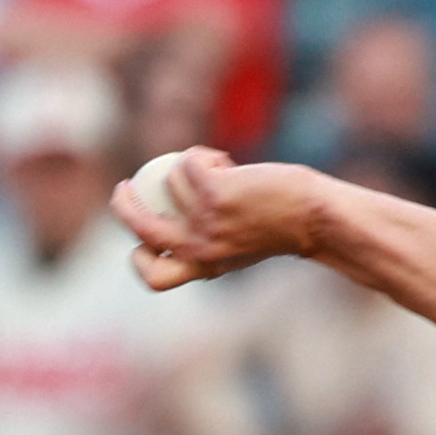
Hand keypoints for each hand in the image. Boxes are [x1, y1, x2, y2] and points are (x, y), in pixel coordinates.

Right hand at [111, 147, 326, 290]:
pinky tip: (229, 163)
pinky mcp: (214, 194)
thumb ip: (209, 238)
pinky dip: (203, 156)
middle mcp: (200, 250)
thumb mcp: (238, 242)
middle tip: (125, 187)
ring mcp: (206, 222)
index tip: (141, 239)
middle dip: (122, 206)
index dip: (139, 259)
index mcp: (204, 267)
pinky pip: (187, 162)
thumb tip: (174, 217)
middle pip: (140, 233)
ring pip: (168, 183)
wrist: (313, 217)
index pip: (155, 278)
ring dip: (188, 167)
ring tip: (219, 170)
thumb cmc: (281, 226)